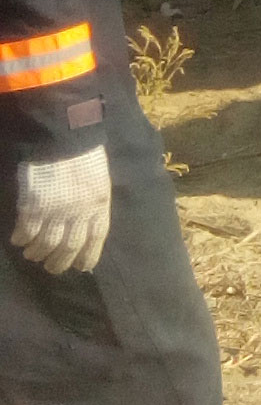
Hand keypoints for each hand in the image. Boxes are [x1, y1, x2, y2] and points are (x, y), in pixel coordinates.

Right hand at [11, 145, 110, 276]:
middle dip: (59, 262)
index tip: (80, 267)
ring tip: (33, 255)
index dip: (87, 257)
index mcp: (99, 206)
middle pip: (69, 248)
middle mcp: (79, 214)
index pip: (95, 240)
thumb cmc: (84, 157)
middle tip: (51, 267)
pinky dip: (21, 240)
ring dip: (38, 254)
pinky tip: (19, 240)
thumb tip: (87, 227)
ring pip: (46, 245)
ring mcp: (55, 211)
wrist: (63, 137)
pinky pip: (26, 232)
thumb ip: (93, 205)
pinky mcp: (33, 206)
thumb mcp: (99, 182)